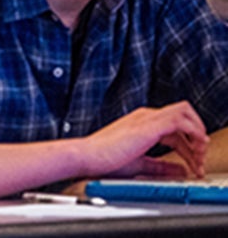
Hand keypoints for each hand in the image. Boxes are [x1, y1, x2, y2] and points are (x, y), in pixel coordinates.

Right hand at [79, 102, 208, 179]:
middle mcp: (144, 116)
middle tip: (198, 160)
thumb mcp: (138, 163)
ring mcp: (147, 117)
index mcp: (140, 123)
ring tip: (198, 157)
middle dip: (196, 137)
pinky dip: (194, 134)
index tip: (192, 164)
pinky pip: (183, 122)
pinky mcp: (150, 124)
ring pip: (186, 113)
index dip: (188, 146)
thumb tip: (180, 170)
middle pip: (183, 116)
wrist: (86, 157)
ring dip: (197, 135)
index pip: (174, 128)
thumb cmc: (102, 160)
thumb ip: (160, 166)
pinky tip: (194, 151)